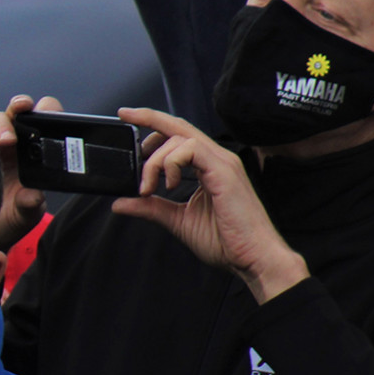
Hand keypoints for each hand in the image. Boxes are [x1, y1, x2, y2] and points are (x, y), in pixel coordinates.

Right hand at [0, 95, 55, 250]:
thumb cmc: (7, 221)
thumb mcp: (23, 217)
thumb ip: (29, 205)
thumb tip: (33, 197)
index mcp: (33, 154)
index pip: (43, 121)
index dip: (46, 111)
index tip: (48, 113)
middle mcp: (13, 146)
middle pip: (17, 113)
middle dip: (20, 108)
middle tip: (25, 123)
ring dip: (0, 125)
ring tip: (4, 142)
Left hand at [111, 107, 308, 303]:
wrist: (252, 257)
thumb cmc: (225, 241)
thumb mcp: (178, 220)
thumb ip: (151, 207)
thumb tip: (121, 202)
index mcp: (207, 166)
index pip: (178, 135)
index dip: (153, 123)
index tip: (128, 118)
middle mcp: (216, 158)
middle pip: (178, 125)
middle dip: (148, 117)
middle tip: (124, 116)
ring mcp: (222, 162)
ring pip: (179, 137)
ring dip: (155, 160)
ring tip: (149, 186)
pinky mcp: (224, 171)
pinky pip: (191, 149)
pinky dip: (171, 163)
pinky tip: (169, 184)